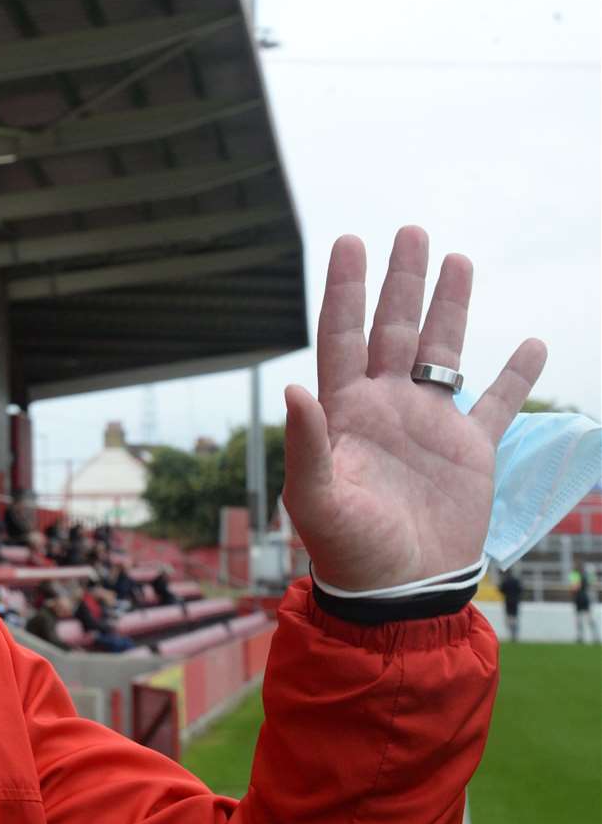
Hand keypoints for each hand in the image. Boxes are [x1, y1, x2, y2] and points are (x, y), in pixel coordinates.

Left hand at [282, 227, 546, 590]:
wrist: (399, 592)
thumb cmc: (346, 549)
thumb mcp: (315, 498)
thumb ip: (306, 444)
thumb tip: (294, 387)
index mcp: (344, 410)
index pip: (342, 336)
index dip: (346, 290)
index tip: (350, 242)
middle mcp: (385, 406)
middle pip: (392, 329)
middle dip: (401, 281)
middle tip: (410, 231)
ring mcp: (428, 424)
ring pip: (441, 351)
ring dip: (449, 308)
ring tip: (458, 259)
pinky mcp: (469, 451)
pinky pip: (496, 404)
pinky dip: (514, 375)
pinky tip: (530, 343)